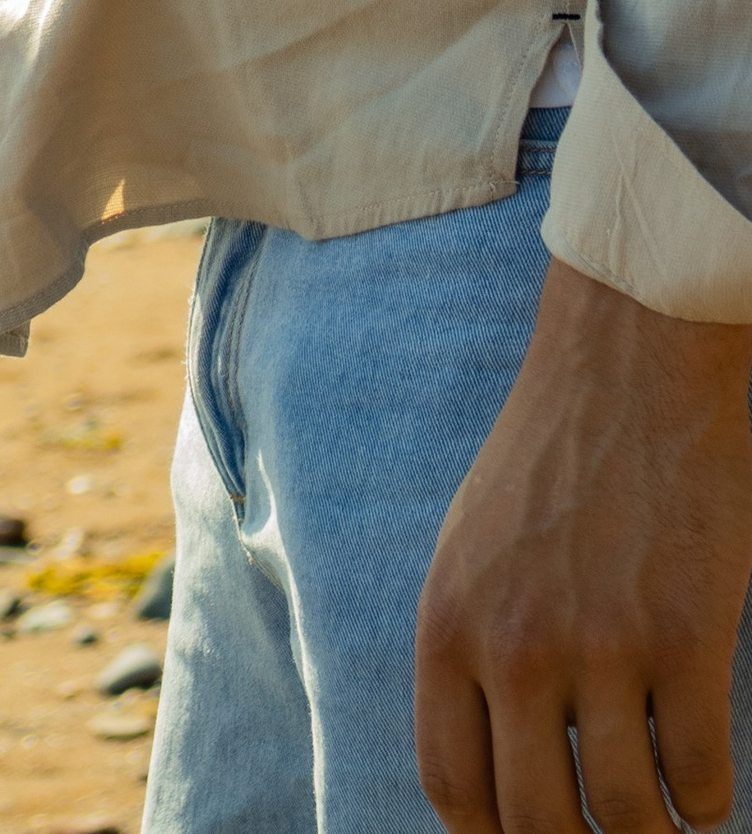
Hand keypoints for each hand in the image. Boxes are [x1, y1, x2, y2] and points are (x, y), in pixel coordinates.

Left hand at [417, 257, 751, 833]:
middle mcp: (512, 645)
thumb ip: (469, 651)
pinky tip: (703, 784)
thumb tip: (491, 772)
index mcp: (448, 623)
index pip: (454, 786)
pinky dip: (706, 802)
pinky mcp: (685, 638)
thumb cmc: (552, 465)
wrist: (631, 368)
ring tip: (663, 821)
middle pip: (537, 822)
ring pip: (625, 816)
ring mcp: (600, 645)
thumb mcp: (470, 551)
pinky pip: (698, 777)